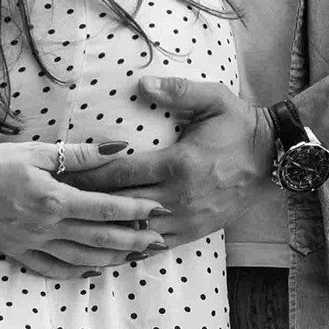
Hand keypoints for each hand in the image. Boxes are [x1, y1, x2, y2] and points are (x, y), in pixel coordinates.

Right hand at [0, 135, 166, 276]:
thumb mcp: (38, 151)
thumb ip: (81, 154)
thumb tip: (120, 147)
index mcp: (53, 198)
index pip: (105, 208)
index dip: (135, 210)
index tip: (158, 209)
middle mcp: (46, 226)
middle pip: (100, 239)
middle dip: (134, 240)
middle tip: (159, 239)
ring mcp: (32, 244)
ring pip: (82, 259)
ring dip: (112, 259)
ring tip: (136, 255)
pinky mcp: (19, 253)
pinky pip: (54, 270)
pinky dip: (78, 273)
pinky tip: (95, 270)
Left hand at [68, 74, 273, 238]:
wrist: (273, 158)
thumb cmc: (240, 126)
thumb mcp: (214, 99)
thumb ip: (178, 90)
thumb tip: (143, 83)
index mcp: (178, 164)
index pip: (119, 173)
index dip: (87, 175)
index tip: (62, 173)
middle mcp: (179, 196)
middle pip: (120, 204)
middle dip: (86, 202)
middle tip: (55, 200)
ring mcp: (187, 218)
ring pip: (134, 230)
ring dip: (104, 228)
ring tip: (74, 227)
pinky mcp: (195, 231)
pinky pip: (155, 244)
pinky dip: (129, 245)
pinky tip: (108, 245)